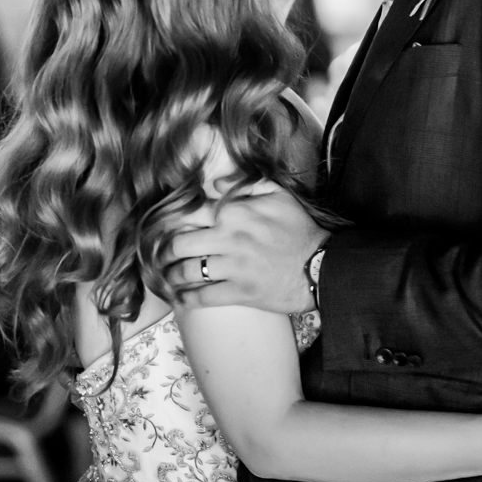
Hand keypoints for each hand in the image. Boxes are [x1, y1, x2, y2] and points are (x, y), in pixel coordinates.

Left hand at [162, 188, 326, 314]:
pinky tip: (178, 299)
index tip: (163, 229)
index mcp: (234, 212)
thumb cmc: (300, 230)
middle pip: (178, 244)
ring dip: (171, 275)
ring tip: (167, 277)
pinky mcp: (240, 292)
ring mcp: (233, 266)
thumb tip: (214, 185)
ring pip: (186, 271)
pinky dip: (185, 299)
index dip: (171, 222)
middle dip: (163, 251)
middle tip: (159, 256)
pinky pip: (202, 297)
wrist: (322, 266)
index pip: (189, 213)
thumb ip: (246, 182)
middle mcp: (229, 238)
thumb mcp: (279, 194)